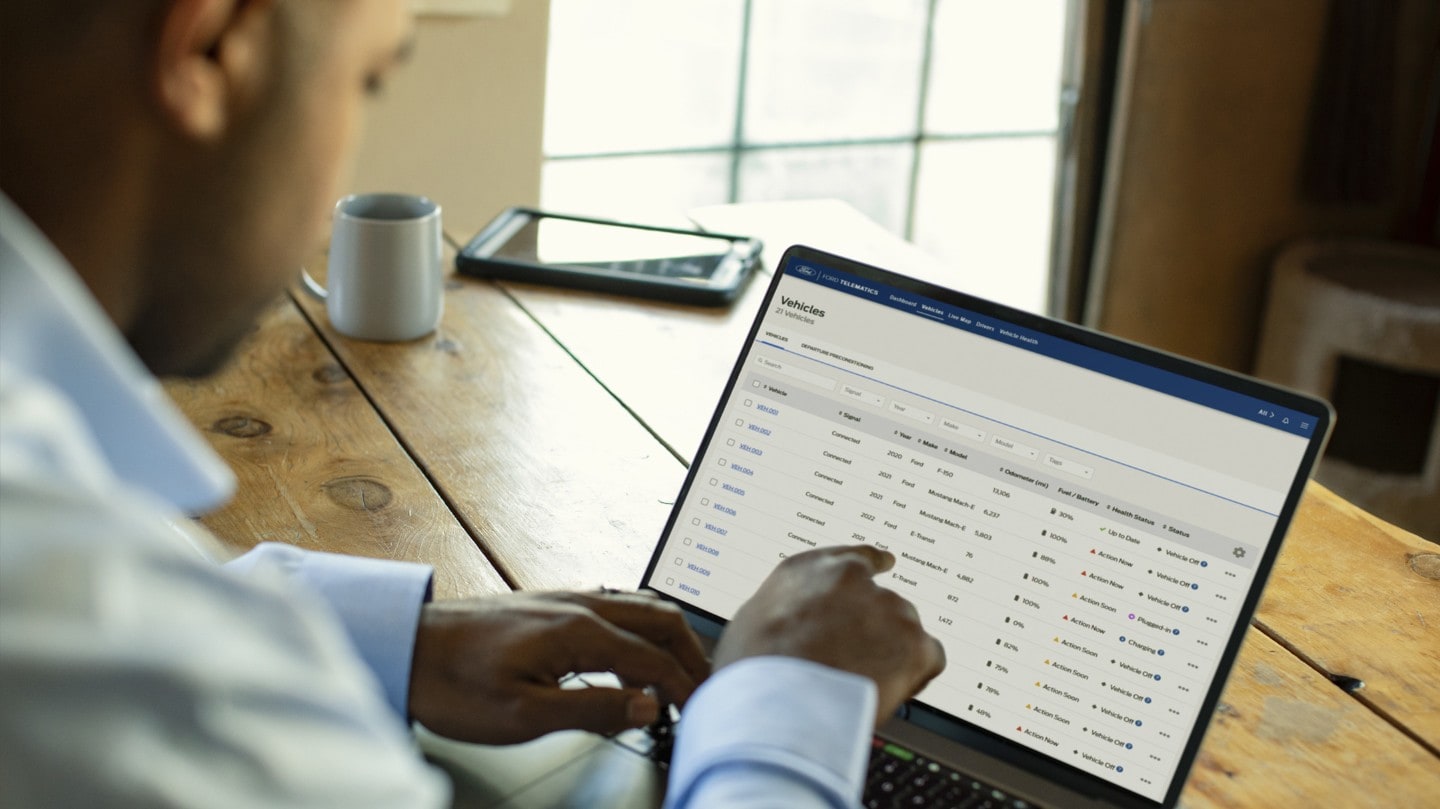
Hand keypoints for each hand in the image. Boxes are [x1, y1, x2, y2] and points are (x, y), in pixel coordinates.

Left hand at [407, 590, 709, 744]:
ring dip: (666, 640)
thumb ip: (593, 708)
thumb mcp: (524, 716)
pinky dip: (638, 633)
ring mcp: (563, 600)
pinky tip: (627, 659)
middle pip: (660, 618)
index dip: (685, 689)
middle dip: (690, 654)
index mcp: (579, 631)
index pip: (655, 659)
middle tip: (705, 689)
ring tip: (675, 677)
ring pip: (639, 608)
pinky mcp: (547, 605)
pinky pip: (613, 608)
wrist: (405, 648)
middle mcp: (578, 605)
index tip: (701, 713)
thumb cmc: (453, 684)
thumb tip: (648, 706)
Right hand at [713, 545, 945, 723]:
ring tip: (861, 684)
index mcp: (811, 568)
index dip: (871, 565)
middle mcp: (854, 579)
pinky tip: (890, 691)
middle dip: (874, 630)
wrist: (780, 703)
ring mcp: (888, 609)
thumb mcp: (753, 620)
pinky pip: (928, 658)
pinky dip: (916, 675)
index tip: (886, 562)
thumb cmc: (756, 669)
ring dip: (891, 653)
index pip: (854, 557)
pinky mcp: (914, 644)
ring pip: (904, 631)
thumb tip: (795, 623)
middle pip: (881, 602)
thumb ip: (788, 610)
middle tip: (854, 662)